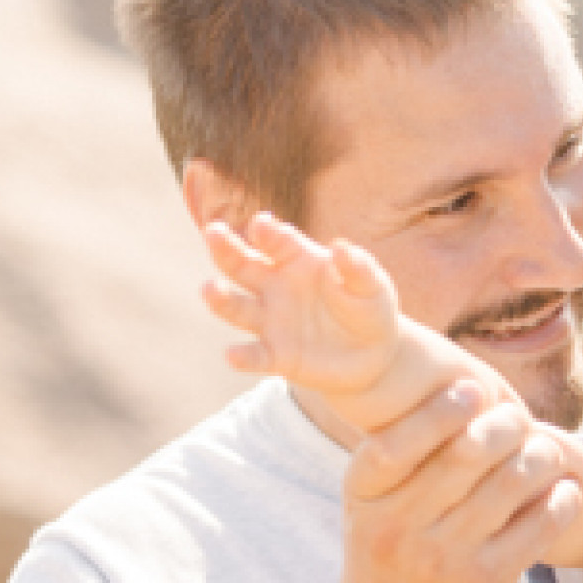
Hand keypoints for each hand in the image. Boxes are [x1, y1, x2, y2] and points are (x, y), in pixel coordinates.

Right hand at [203, 215, 504, 430]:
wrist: (374, 356)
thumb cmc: (370, 309)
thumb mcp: (373, 286)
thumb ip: (358, 267)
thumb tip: (342, 247)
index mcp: (298, 260)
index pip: (278, 240)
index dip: (269, 232)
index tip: (261, 225)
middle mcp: (275, 286)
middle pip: (243, 264)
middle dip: (226, 249)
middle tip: (213, 233)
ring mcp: (272, 321)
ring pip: (238, 307)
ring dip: (221, 299)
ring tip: (208, 289)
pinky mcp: (276, 356)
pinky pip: (255, 356)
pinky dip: (243, 356)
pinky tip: (233, 355)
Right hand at [332, 378, 582, 582]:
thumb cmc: (388, 567)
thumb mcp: (372, 515)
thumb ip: (402, 465)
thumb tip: (465, 392)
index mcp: (365, 501)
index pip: (396, 441)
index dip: (439, 409)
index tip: (472, 390)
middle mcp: (397, 528)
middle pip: (463, 452)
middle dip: (502, 424)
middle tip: (520, 417)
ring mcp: (441, 558)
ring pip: (506, 484)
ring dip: (538, 458)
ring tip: (548, 451)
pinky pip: (534, 530)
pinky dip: (557, 503)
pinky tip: (566, 493)